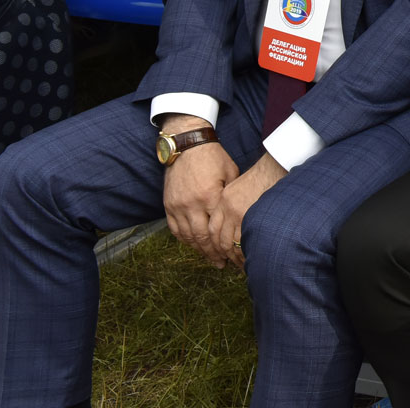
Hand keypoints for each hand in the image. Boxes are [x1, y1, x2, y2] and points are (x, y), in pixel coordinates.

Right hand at [162, 123, 237, 266]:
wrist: (187, 144)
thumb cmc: (214, 157)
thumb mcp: (231, 173)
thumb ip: (231, 197)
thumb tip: (241, 215)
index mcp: (210, 197)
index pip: (217, 230)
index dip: (224, 245)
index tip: (233, 255)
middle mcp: (191, 204)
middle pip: (201, 237)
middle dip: (212, 253)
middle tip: (221, 264)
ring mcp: (177, 205)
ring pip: (187, 236)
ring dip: (198, 249)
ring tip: (209, 258)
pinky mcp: (168, 204)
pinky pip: (174, 228)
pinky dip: (184, 239)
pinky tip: (193, 245)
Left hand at [209, 153, 286, 270]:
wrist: (275, 168)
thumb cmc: (262, 177)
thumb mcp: (239, 187)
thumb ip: (230, 205)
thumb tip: (231, 224)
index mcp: (223, 202)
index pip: (213, 230)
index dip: (215, 245)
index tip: (221, 254)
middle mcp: (227, 209)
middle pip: (220, 240)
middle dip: (224, 255)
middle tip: (229, 264)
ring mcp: (239, 214)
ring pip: (231, 244)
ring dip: (236, 257)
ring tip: (241, 265)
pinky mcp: (251, 218)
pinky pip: (244, 241)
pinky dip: (246, 252)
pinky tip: (250, 257)